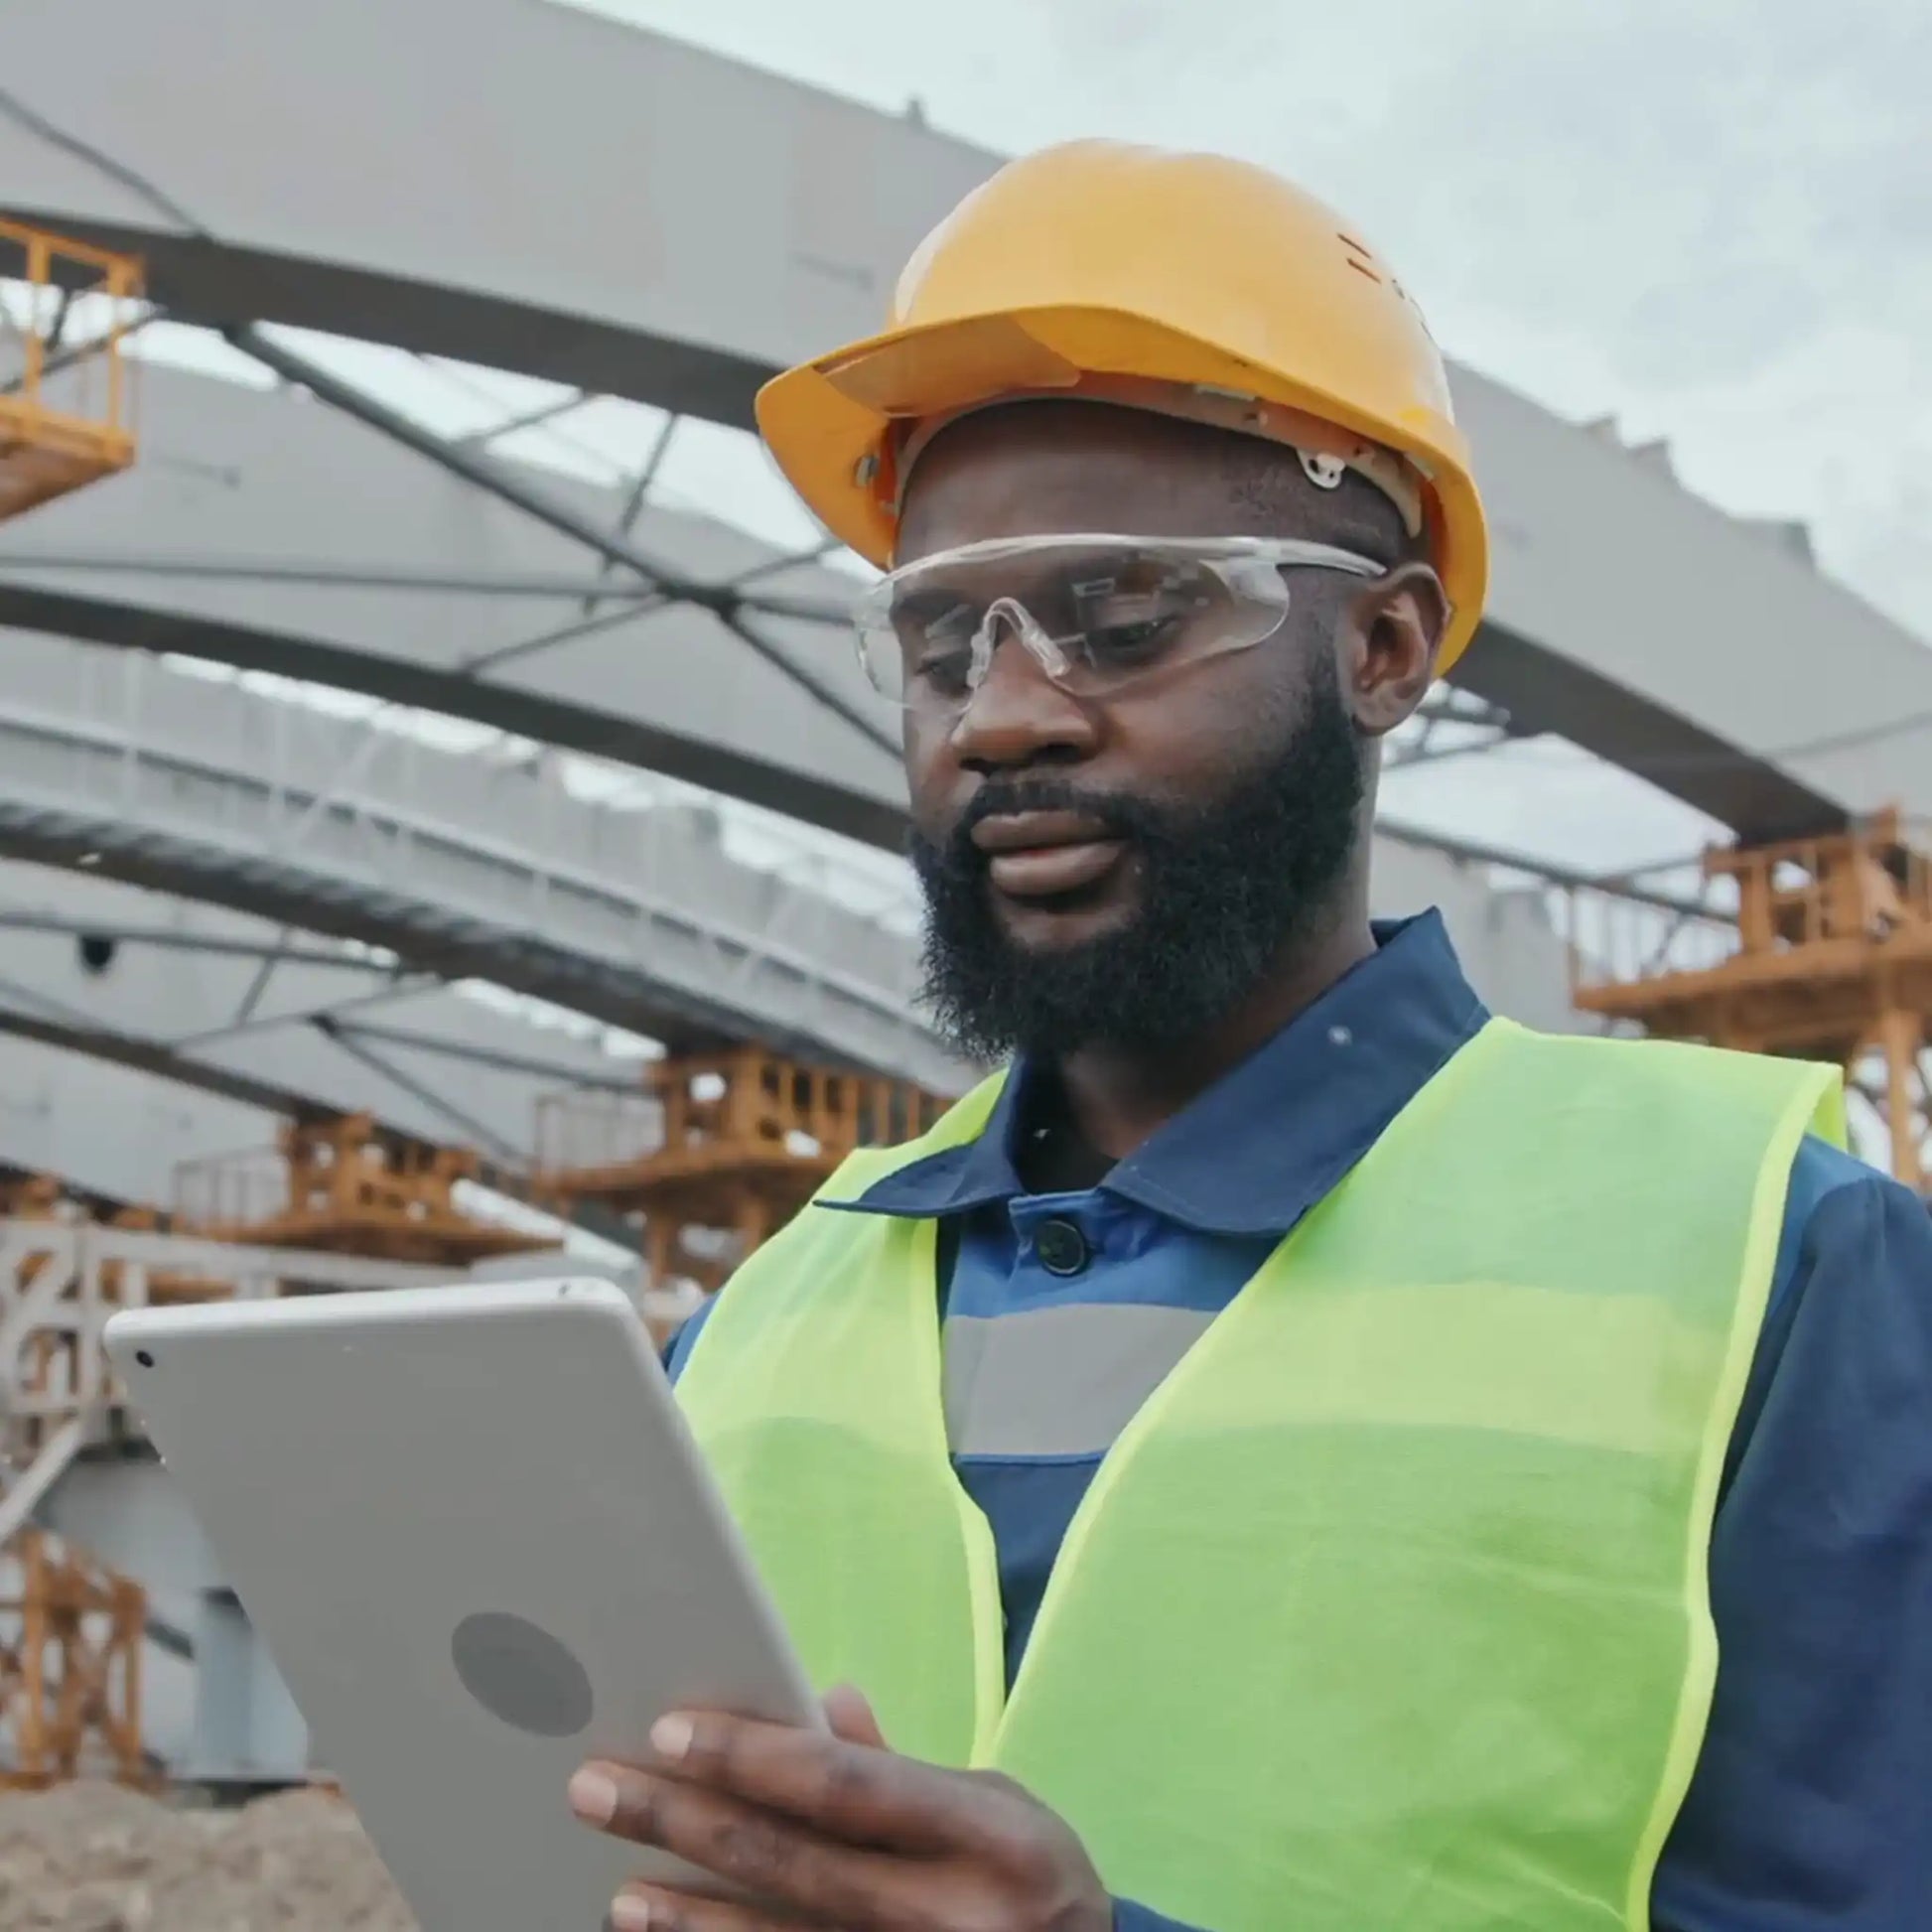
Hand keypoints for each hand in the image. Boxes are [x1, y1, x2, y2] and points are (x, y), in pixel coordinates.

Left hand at [568, 1684, 1113, 1930]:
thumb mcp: (999, 1807)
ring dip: (689, 1917)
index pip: (846, 1787)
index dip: (753, 1757)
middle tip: (597, 1789)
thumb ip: (902, 1767)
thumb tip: (822, 1703)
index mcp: (986, 1834)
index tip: (669, 1731)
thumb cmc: (1033, 1881)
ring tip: (622, 1888)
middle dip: (683, 1822)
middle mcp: (951, 1914)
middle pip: (790, 1864)